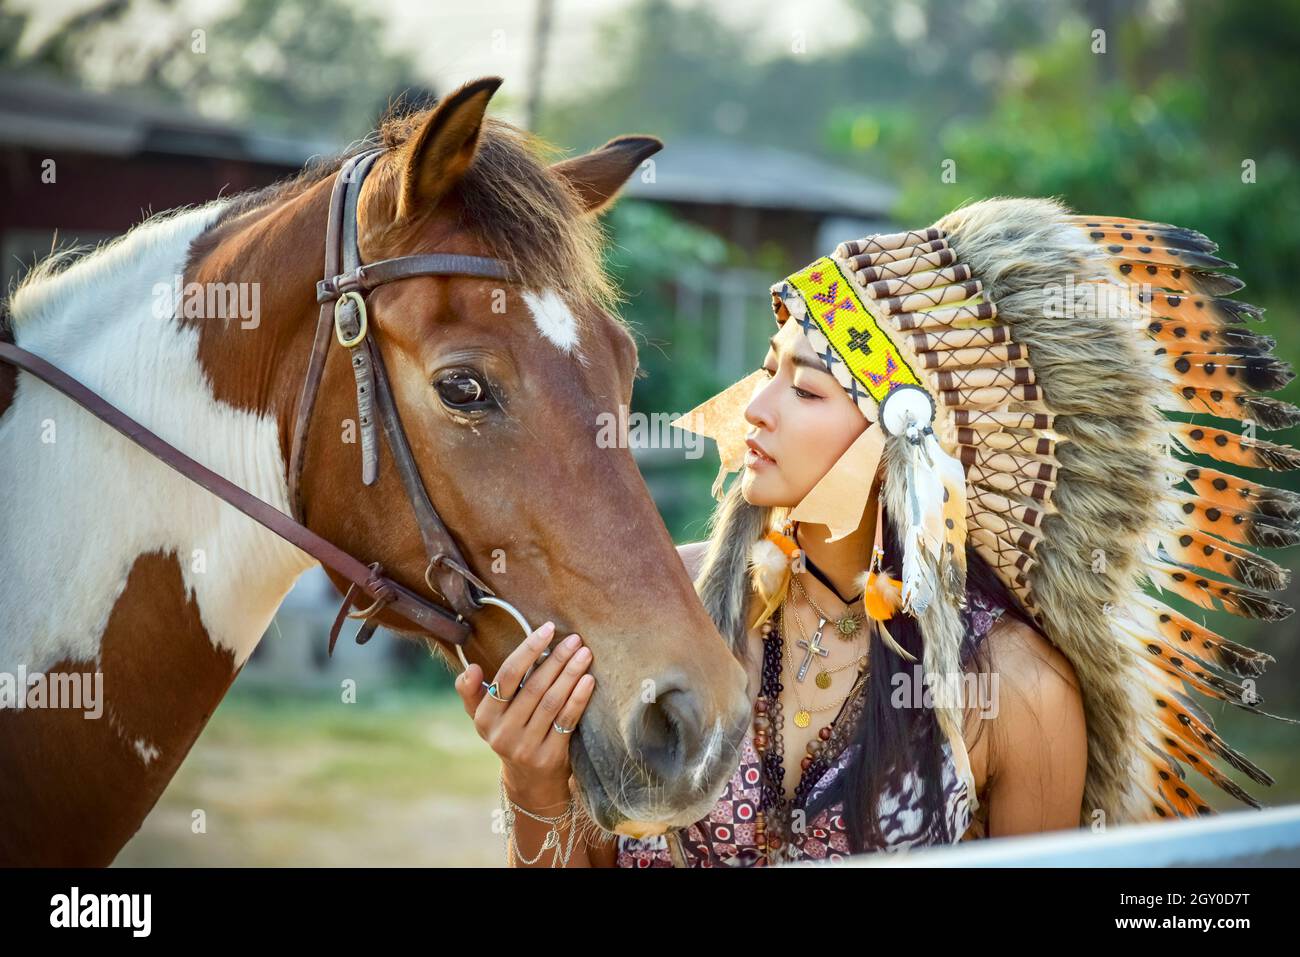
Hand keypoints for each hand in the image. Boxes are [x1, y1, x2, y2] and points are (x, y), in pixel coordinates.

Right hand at [454, 620, 594, 806]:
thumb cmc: (509, 733)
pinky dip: (579, 698)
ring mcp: (526, 747)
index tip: (547, 629)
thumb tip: (470, 668)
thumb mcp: (484, 716)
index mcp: (485, 717)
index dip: (528, 650)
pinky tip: (589, 680)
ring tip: (585, 654)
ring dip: (570, 674)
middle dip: (556, 659)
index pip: (507, 676)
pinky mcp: (550, 757)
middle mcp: (503, 733)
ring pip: (552, 702)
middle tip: (575, 639)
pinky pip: (567, 720)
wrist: (530, 781)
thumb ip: (471, 691)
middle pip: (533, 687)